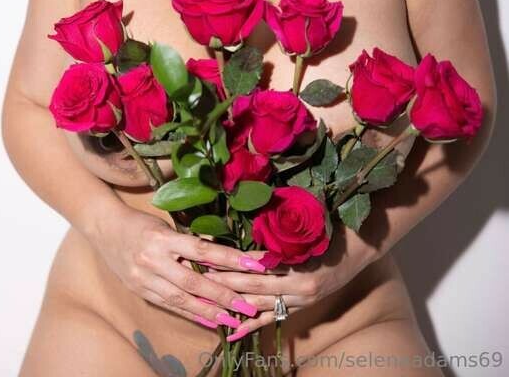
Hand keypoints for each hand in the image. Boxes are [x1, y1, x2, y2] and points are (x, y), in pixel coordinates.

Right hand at [88, 201, 270, 330]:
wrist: (104, 227)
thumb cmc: (140, 221)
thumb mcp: (166, 225)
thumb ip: (189, 241)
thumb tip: (220, 255)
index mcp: (164, 238)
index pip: (203, 250)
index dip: (230, 259)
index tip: (254, 265)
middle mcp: (154, 260)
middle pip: (194, 282)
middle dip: (223, 296)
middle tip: (248, 305)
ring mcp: (145, 278)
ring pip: (182, 299)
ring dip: (209, 312)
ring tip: (232, 320)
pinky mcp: (140, 290)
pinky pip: (168, 305)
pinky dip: (190, 314)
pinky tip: (208, 321)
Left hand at [195, 229, 376, 338]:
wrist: (359, 246)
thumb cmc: (332, 228)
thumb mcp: (307, 225)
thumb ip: (279, 232)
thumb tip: (249, 226)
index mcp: (300, 261)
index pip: (257, 264)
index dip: (232, 263)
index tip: (208, 258)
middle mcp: (300, 284)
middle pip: (255, 285)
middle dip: (225, 283)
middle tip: (200, 279)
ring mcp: (301, 298)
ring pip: (260, 304)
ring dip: (233, 302)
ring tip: (208, 300)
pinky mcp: (301, 305)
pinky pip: (272, 317)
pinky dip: (251, 325)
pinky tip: (231, 332)